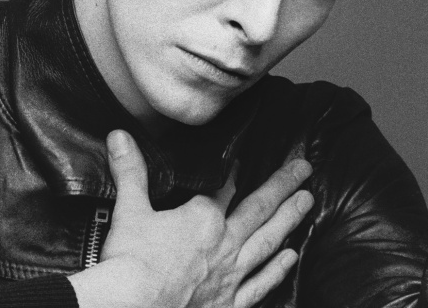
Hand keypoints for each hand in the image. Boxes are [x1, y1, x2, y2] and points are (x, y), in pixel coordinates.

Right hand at [68, 130, 313, 307]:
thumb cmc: (130, 263)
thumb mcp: (129, 211)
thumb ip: (130, 171)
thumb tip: (120, 136)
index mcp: (203, 217)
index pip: (225, 187)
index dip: (236, 171)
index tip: (247, 159)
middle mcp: (224, 242)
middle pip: (260, 208)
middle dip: (283, 186)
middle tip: (305, 169)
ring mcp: (231, 274)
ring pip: (268, 241)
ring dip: (290, 220)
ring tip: (308, 203)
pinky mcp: (229, 303)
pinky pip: (260, 284)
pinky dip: (277, 270)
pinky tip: (291, 258)